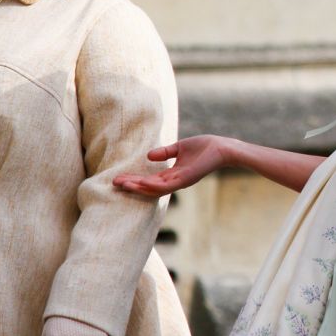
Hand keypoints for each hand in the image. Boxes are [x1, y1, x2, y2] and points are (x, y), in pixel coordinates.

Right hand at [113, 134, 232, 196]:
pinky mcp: (185, 179)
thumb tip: (147, 155)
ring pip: (154, 189)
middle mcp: (175, 181)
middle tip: (113, 183)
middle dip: (131, 185)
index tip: (118, 177)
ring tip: (122, 184)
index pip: (149, 179)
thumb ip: (165, 152)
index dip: (134, 179)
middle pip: (148, 187)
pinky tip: (140, 182)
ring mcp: (180, 182)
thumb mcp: (180, 148)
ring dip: (137, 187)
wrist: (222, 148)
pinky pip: (166, 185)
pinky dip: (152, 185)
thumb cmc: (205, 147)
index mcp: (173, 174)